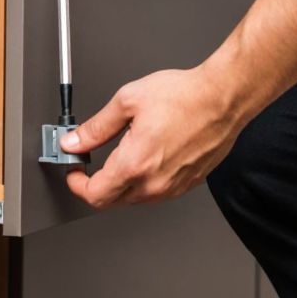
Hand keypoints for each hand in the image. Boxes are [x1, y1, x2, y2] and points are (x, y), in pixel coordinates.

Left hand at [61, 64, 251, 208]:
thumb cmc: (184, 96)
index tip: (74, 171)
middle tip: (90, 161)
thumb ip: (96, 127)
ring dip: (120, 183)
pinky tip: (145, 156)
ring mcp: (173, 187)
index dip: (77, 184)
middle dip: (95, 184)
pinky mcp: (187, 184)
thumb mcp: (127, 102)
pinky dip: (142, 180)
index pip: (94, 194)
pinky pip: (156, 192)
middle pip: (112, 201)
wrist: (223, 98)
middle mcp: (154, 183)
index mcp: (135, 164)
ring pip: (134, 198)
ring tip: (121, 153)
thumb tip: (74, 141)